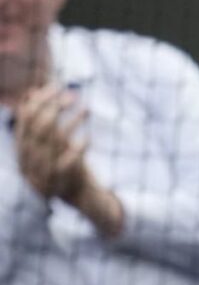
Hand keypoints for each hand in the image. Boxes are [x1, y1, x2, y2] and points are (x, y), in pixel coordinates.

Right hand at [14, 83, 87, 200]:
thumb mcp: (49, 144)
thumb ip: (40, 123)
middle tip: (73, 95)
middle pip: (40, 125)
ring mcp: (45, 170)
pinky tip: (89, 136)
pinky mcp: (63, 181)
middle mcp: (30, 159)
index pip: (26, 117)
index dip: (42, 99)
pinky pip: (71, 159)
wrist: (77, 197)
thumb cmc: (63, 164)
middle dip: (56, 106)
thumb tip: (33, 92)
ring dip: (73, 120)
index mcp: (22, 148)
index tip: (57, 86)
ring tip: (87, 109)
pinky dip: (80, 146)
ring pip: (56, 139)